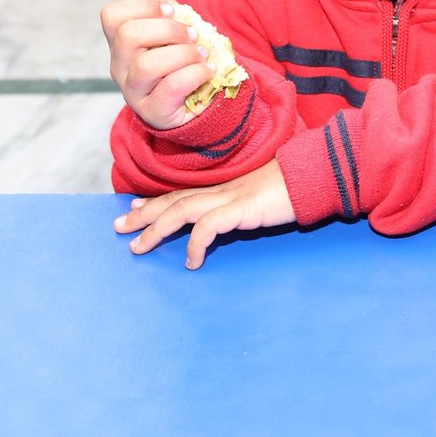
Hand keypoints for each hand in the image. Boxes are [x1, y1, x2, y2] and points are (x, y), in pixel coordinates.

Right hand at [101, 0, 211, 129]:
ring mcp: (134, 91)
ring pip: (147, 65)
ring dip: (184, 54)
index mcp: (121, 43)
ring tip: (202, 54)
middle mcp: (120, 67)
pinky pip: (171, 88)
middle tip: (193, 34)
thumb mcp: (173, 30)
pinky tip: (208, 70)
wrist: (198, 103)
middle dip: (169, 29)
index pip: (111, 15)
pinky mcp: (154, 111)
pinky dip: (195, 74)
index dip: (143, 6)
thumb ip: (158, 6)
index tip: (172, 10)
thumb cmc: (181, 62)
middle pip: (128, 36)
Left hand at [114, 160, 295, 268]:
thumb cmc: (296, 187)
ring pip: (181, 211)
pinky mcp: (241, 208)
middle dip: (144, 214)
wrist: (316, 174)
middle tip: (119, 227)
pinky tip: (191, 262)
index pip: (184, 193)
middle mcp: (222, 190)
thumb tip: (236, 219)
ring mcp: (230, 198)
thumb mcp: (263, 199)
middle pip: (174, 200)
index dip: (157, 202)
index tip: (134, 209)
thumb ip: (246, 207)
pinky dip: (195, 245)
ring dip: (155, 229)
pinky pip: (208, 228)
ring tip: (138, 248)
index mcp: (227, 187)